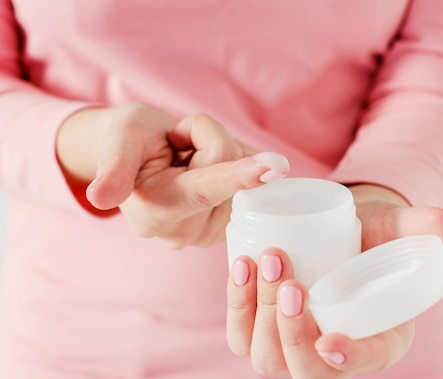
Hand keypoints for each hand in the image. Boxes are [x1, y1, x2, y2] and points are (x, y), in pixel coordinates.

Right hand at [56, 103, 288, 247]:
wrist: (137, 154)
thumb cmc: (128, 139)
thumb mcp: (119, 140)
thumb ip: (114, 167)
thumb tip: (101, 198)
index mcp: (154, 213)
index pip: (206, 188)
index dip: (240, 173)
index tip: (277, 165)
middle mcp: (182, 233)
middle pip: (231, 171)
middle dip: (212, 143)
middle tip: (179, 145)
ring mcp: (206, 235)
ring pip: (245, 176)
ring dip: (225, 155)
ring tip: (189, 160)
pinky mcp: (225, 229)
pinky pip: (253, 186)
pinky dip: (237, 170)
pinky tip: (208, 173)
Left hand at [226, 184, 442, 377]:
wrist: (343, 228)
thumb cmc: (376, 236)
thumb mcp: (400, 230)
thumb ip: (420, 228)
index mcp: (379, 338)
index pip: (366, 361)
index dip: (348, 360)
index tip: (329, 343)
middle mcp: (334, 351)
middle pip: (306, 369)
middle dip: (292, 332)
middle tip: (292, 283)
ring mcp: (295, 342)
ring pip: (267, 358)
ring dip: (261, 314)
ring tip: (266, 261)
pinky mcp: (265, 325)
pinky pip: (242, 334)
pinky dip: (238, 304)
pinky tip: (242, 264)